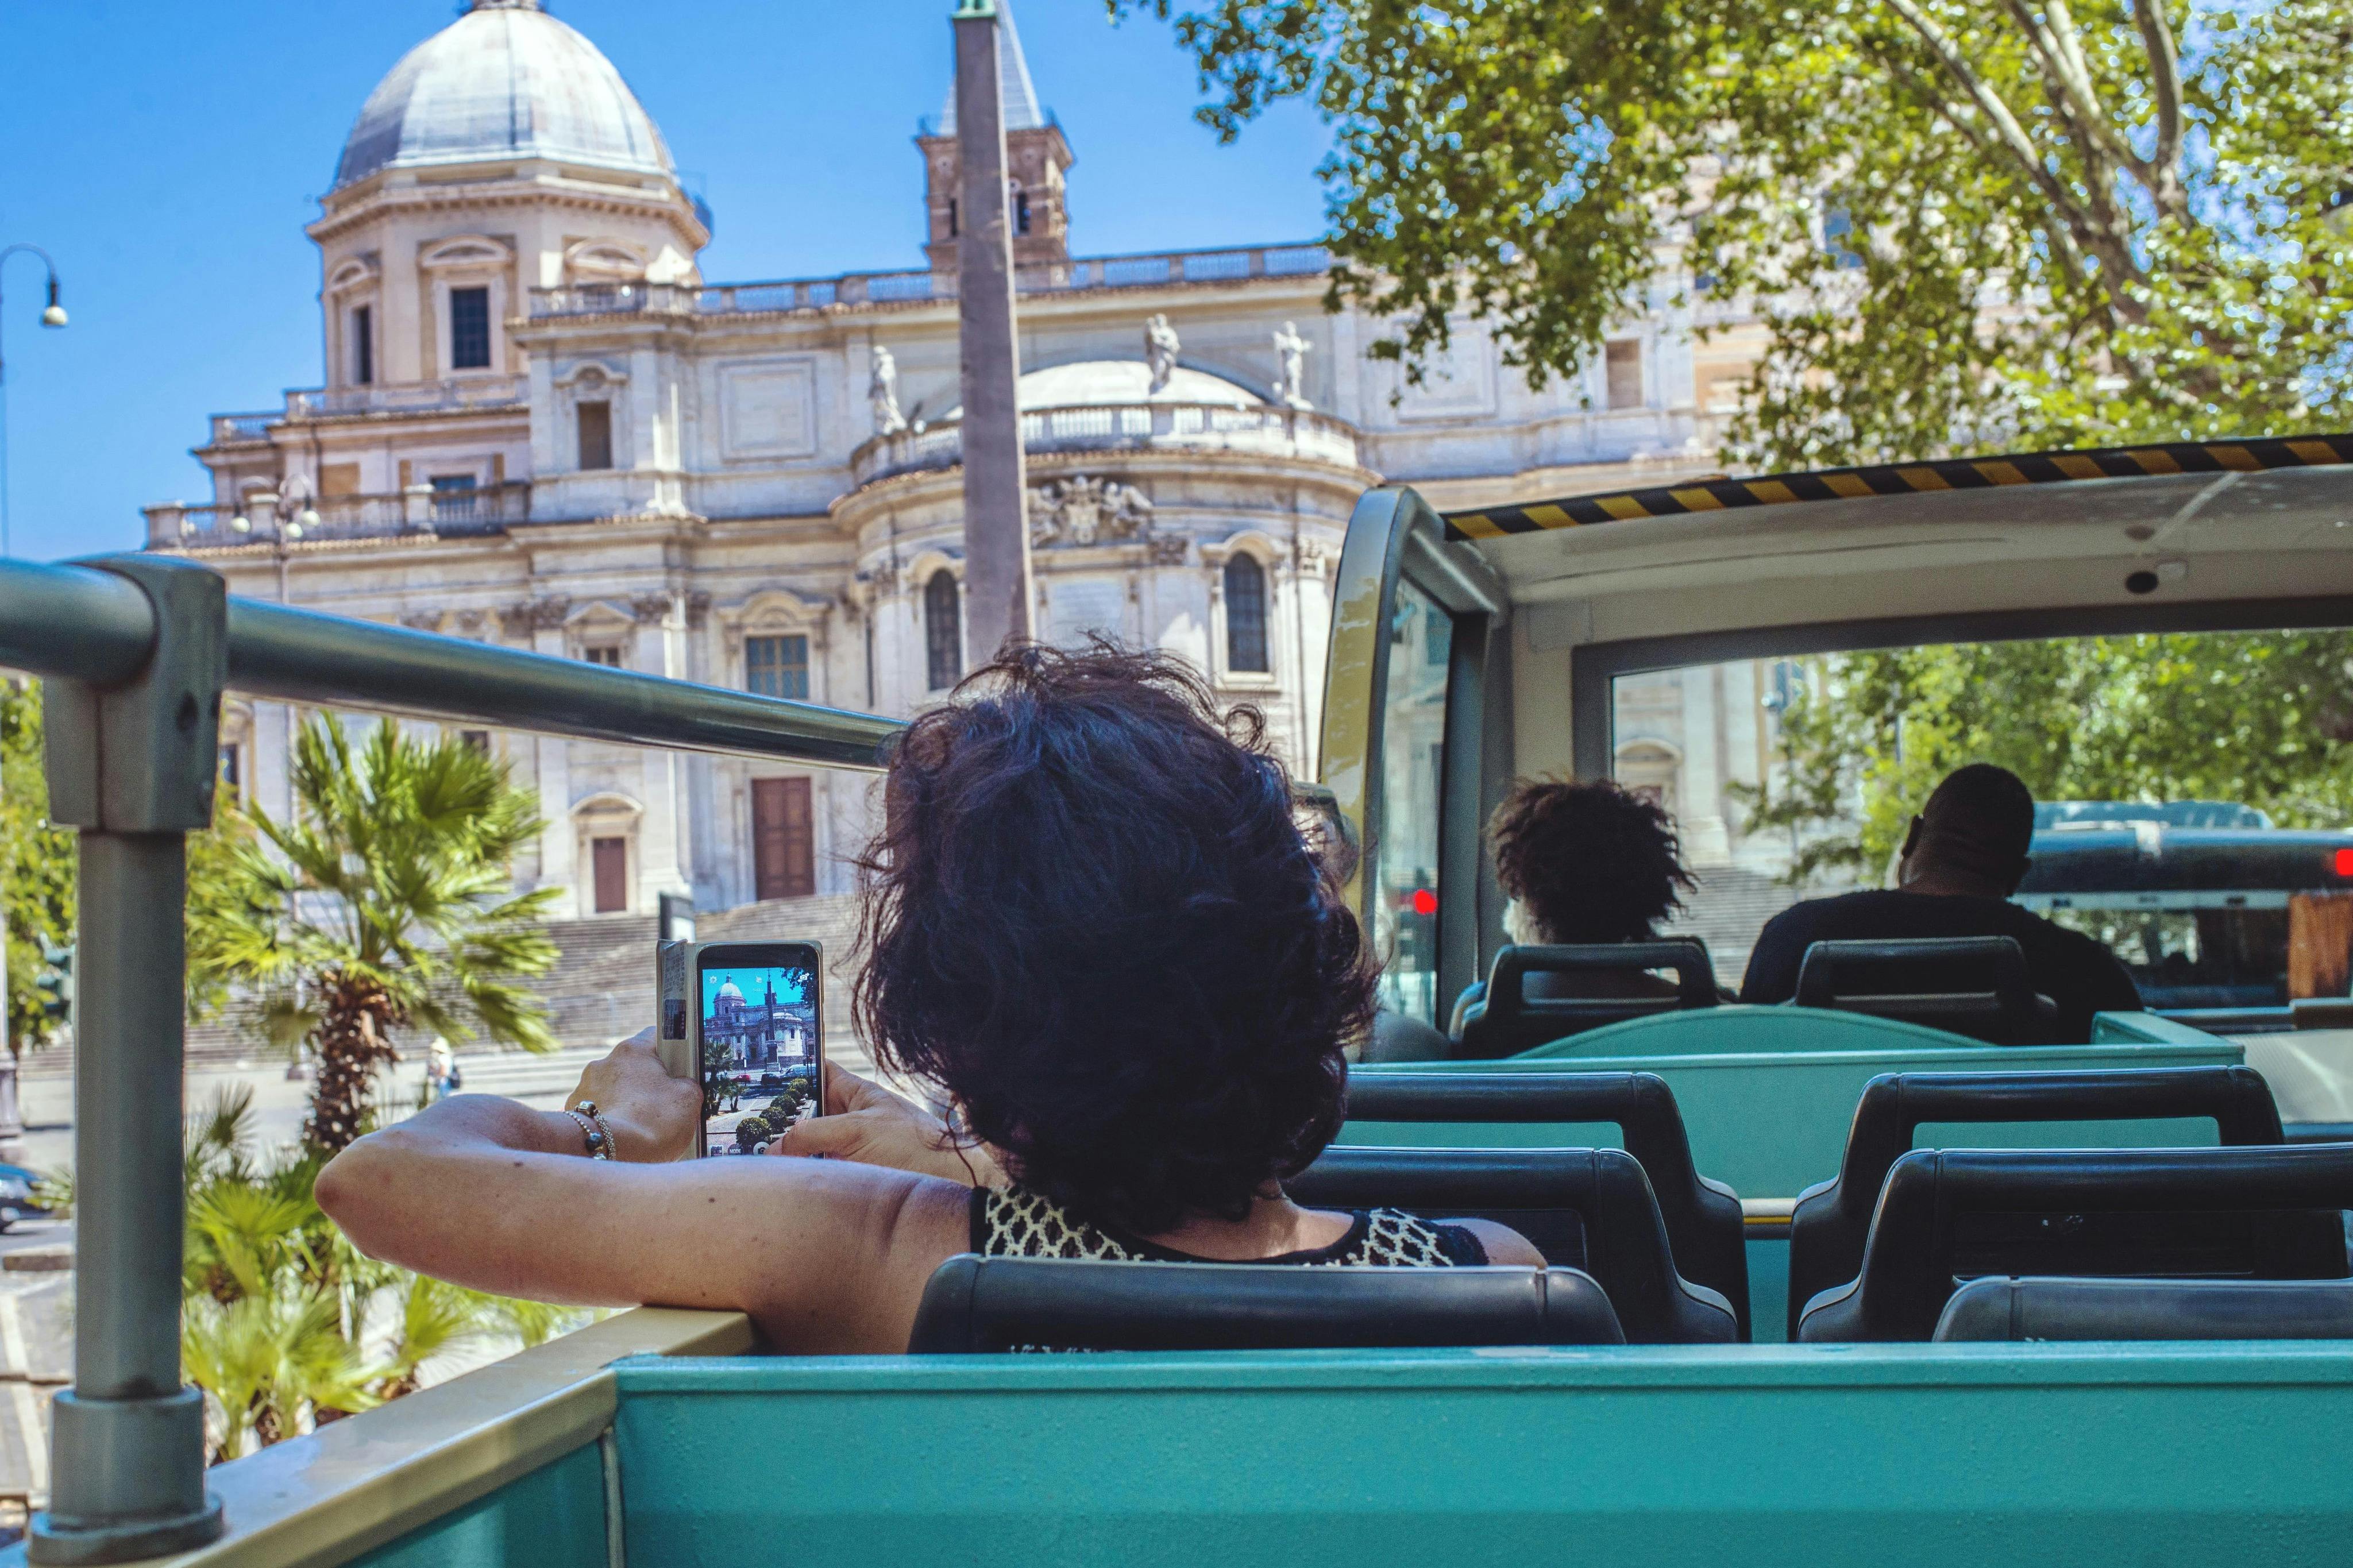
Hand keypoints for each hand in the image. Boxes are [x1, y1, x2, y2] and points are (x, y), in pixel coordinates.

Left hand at [569, 1029, 700, 1162]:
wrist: (612, 1154)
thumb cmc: (652, 1122)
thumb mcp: (689, 1098)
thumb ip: (687, 1083)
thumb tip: (682, 1085)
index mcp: (633, 1050)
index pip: (656, 1036)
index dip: (673, 1050)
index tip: (681, 1066)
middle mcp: (605, 1062)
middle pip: (635, 1065)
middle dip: (650, 1081)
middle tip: (667, 1102)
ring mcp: (586, 1086)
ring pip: (616, 1088)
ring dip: (629, 1100)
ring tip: (644, 1124)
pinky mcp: (574, 1110)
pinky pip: (601, 1108)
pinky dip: (613, 1117)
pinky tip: (625, 1134)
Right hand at [773, 1067, 1005, 1186]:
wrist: (951, 1186)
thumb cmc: (915, 1147)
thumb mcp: (858, 1132)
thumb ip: (813, 1134)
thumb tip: (774, 1146)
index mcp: (857, 1094)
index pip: (819, 1073)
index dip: (793, 1072)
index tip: (760, 1078)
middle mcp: (852, 1120)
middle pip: (807, 1114)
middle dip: (780, 1120)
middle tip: (745, 1128)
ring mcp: (851, 1149)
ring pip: (810, 1146)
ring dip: (788, 1152)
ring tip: (753, 1156)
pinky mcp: (852, 1178)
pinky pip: (819, 1172)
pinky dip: (801, 1176)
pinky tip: (780, 1181)